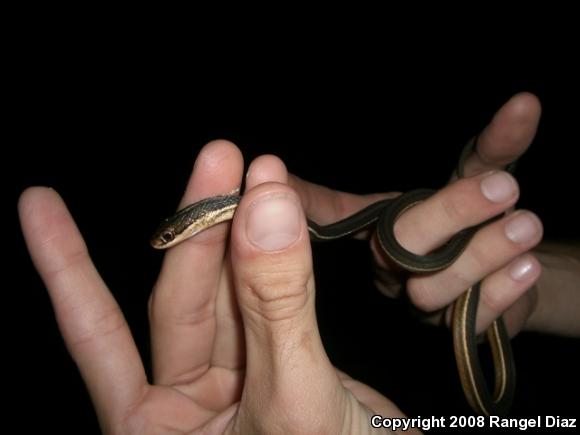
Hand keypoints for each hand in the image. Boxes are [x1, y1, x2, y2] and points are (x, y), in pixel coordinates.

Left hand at [19, 141, 414, 433]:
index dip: (67, 266)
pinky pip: (273, 299)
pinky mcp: (283, 364)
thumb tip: (265, 210)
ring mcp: (236, 383)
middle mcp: (187, 406)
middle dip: (200, 227)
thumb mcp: (293, 400)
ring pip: (231, 293)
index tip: (38, 202)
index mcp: (155, 431)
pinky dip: (281, 256)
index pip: (96, 335)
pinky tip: (277, 210)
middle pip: (182, 300)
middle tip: (222, 161)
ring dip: (246, 230)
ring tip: (260, 173)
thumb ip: (277, 308)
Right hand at [290, 92, 546, 336]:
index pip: (336, 210)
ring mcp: (421, 302)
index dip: (311, 198)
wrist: (517, 271)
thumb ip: (498, 146)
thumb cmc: (485, 219)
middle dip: (450, 212)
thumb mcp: (486, 177)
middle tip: (503, 187)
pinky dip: (501, 290)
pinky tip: (525, 267)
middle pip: (399, 245)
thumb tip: (527, 101)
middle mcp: (393, 266)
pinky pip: (471, 318)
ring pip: (432, 288)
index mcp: (383, 227)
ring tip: (525, 227)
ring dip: (483, 254)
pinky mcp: (454, 331)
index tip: (291, 179)